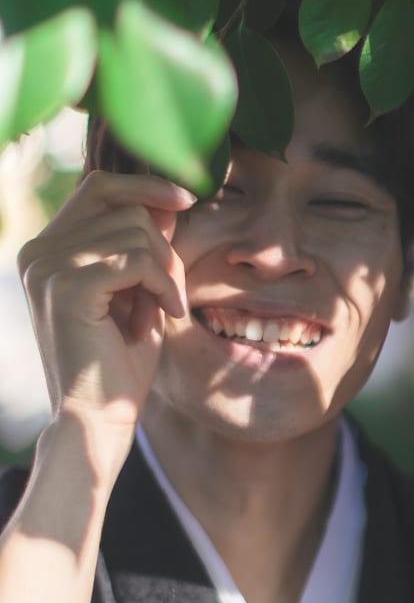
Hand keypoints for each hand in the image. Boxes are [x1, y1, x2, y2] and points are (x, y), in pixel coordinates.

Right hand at [17, 170, 193, 452]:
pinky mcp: (66, 286)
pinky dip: (162, 286)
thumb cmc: (121, 361)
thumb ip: (147, 246)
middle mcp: (38, 251)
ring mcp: (46, 266)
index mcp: (49, 249)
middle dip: (164, 250)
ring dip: (165, 274)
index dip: (146, 185)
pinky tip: (163, 317)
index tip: (187, 199)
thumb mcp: (140, 291)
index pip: (100, 187)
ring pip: (137, 232)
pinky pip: (137, 259)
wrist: (98, 417)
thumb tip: (168, 200)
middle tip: (167, 296)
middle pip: (128, 209)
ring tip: (157, 312)